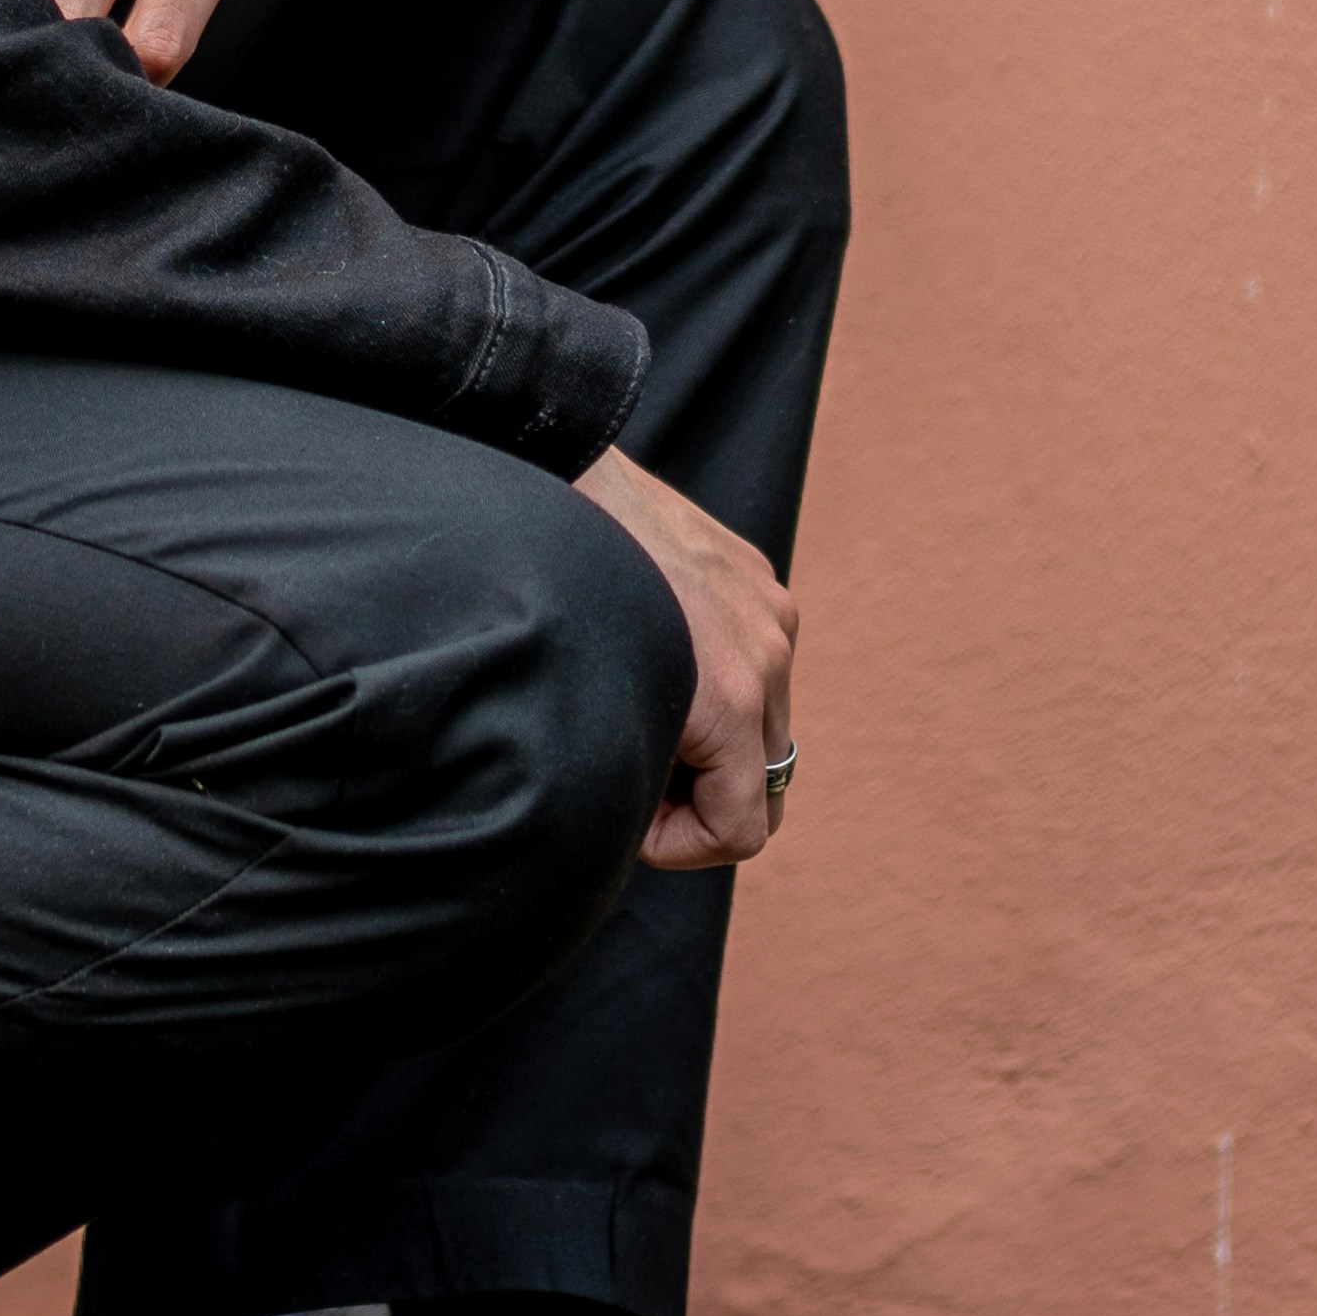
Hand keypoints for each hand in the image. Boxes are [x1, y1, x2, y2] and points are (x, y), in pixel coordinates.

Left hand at [574, 449, 798, 868]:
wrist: (554, 470)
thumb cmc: (548, 600)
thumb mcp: (589, 711)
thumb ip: (634, 771)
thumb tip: (640, 814)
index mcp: (733, 699)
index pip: (745, 829)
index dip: (683, 845)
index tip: (631, 818)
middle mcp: (769, 652)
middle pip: (764, 779)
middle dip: (702, 794)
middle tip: (634, 769)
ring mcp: (768, 606)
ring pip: (763, 717)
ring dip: (713, 734)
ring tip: (640, 704)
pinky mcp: (755, 571)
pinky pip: (755, 654)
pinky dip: (718, 674)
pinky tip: (653, 648)